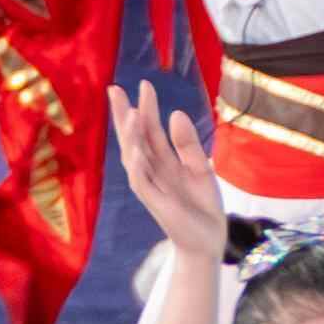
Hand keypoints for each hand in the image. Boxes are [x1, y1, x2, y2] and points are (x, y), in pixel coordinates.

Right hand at [105, 81, 228, 269]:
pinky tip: (136, 149)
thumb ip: (188, 142)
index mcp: (163, 161)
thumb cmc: (202, 204)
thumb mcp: (200, 167)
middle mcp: (152, 171)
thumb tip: (175, 113)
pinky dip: (137, 166)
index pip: (150, 130)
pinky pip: (142, 182)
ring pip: (134, 158)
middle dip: (124, 115)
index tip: (144, 84)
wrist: (209, 240)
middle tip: (114, 89)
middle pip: (134, 139)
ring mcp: (151, 187)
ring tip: (130, 113)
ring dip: (130, 137)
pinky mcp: (156, 203)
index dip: (147, 107)